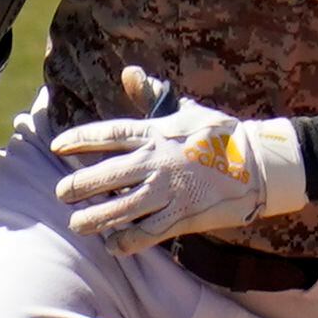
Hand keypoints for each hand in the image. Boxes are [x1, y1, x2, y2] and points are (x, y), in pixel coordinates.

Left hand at [47, 65, 308, 251]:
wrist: (260, 165)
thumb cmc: (220, 136)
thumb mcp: (185, 111)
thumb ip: (152, 96)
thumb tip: (129, 72)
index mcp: (157, 134)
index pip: (110, 135)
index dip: (80, 139)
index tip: (57, 146)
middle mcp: (158, 163)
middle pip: (108, 175)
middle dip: (80, 185)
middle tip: (60, 193)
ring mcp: (169, 191)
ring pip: (122, 209)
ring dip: (95, 218)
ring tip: (77, 224)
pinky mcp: (182, 217)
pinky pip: (146, 234)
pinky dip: (126, 241)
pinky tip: (112, 244)